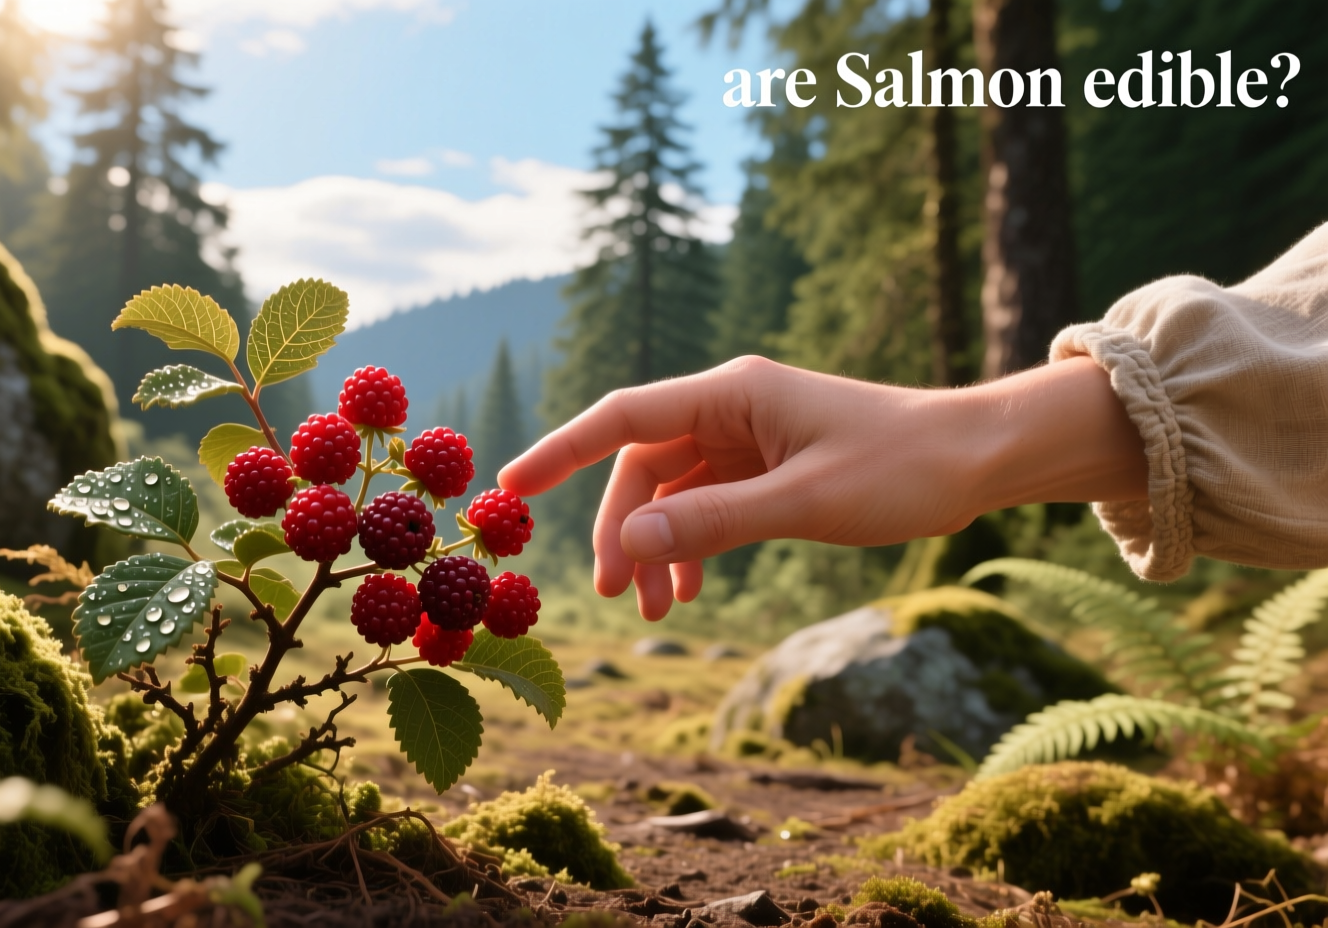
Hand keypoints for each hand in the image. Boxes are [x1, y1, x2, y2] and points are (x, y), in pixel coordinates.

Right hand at [498, 355, 1146, 619]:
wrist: (979, 459)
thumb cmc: (902, 468)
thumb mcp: (804, 502)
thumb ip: (713, 522)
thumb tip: (627, 540)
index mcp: (732, 394)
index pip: (622, 417)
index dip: (560, 451)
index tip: (508, 487)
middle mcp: (730, 408)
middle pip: (641, 465)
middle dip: (620, 529)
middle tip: (614, 595)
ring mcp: (748, 438)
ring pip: (671, 491)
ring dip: (656, 546)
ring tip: (656, 609)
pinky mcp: (768, 466)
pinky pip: (706, 505)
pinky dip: (691, 547)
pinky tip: (691, 591)